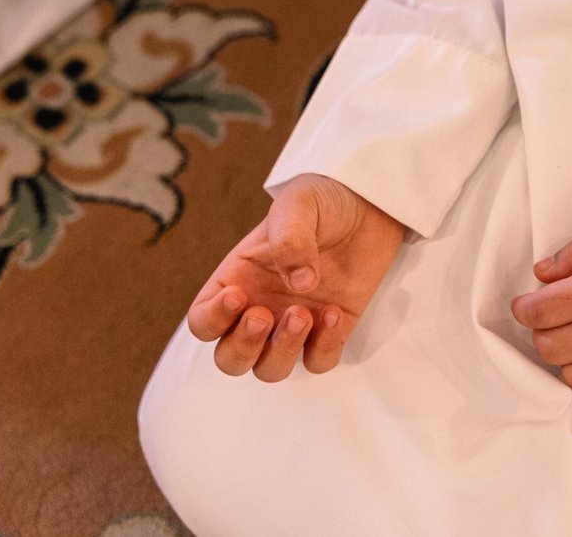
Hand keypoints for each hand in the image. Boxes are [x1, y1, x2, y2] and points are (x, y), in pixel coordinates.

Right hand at [187, 173, 404, 381]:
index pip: (203, 321)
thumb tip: (298, 286)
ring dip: (282, 351)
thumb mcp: (298, 205)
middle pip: (230, 359)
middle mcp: (260, 308)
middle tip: (263, 315)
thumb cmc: (321, 203)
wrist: (368, 207)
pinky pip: (318, 362)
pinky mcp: (331, 331)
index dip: (212, 319)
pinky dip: (323, 348)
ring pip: (270, 369)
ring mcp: (294, 324)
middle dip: (242, 347)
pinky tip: (335, 313)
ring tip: (303, 313)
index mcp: (237, 280)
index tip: (237, 295)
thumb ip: (290, 239)